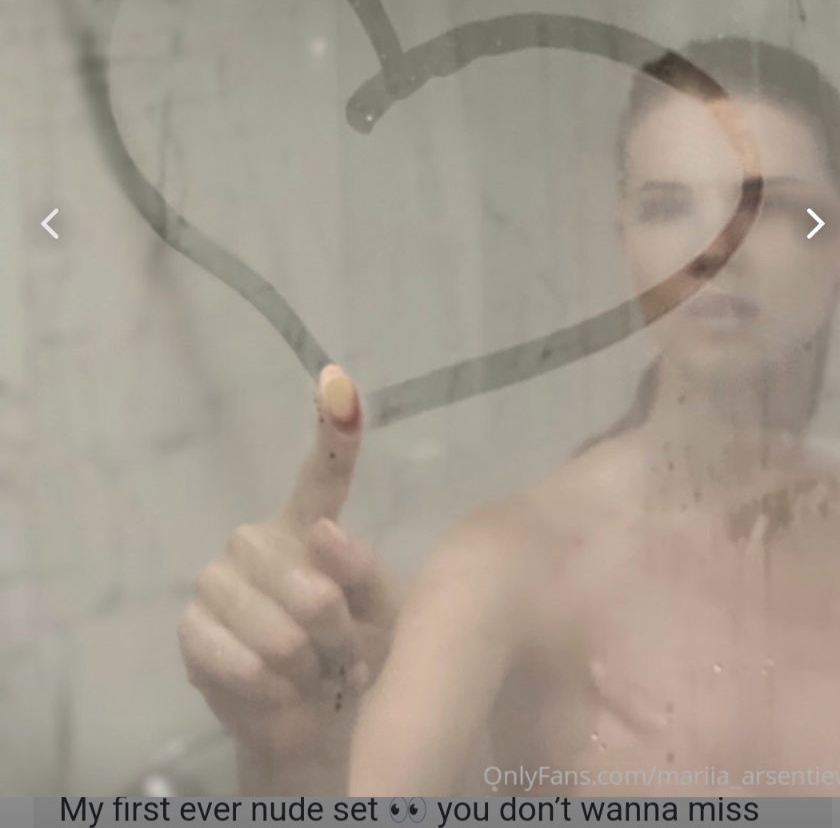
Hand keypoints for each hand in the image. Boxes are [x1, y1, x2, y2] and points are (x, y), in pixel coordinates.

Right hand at [178, 366, 400, 785]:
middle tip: (341, 657)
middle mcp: (260, 541)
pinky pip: (239, 659)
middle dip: (337, 635)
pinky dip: (269, 689)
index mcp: (310, 526)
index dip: (333, 429)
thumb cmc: (353, 659)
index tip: (339, 382)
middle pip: (311, 583)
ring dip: (307, 668)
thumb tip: (323, 535)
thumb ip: (362, 575)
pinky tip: (276, 690)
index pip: (323, 472)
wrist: (309, 726)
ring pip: (279, 629)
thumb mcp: (379, 618)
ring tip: (312, 675)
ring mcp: (218, 581)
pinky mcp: (191, 628)